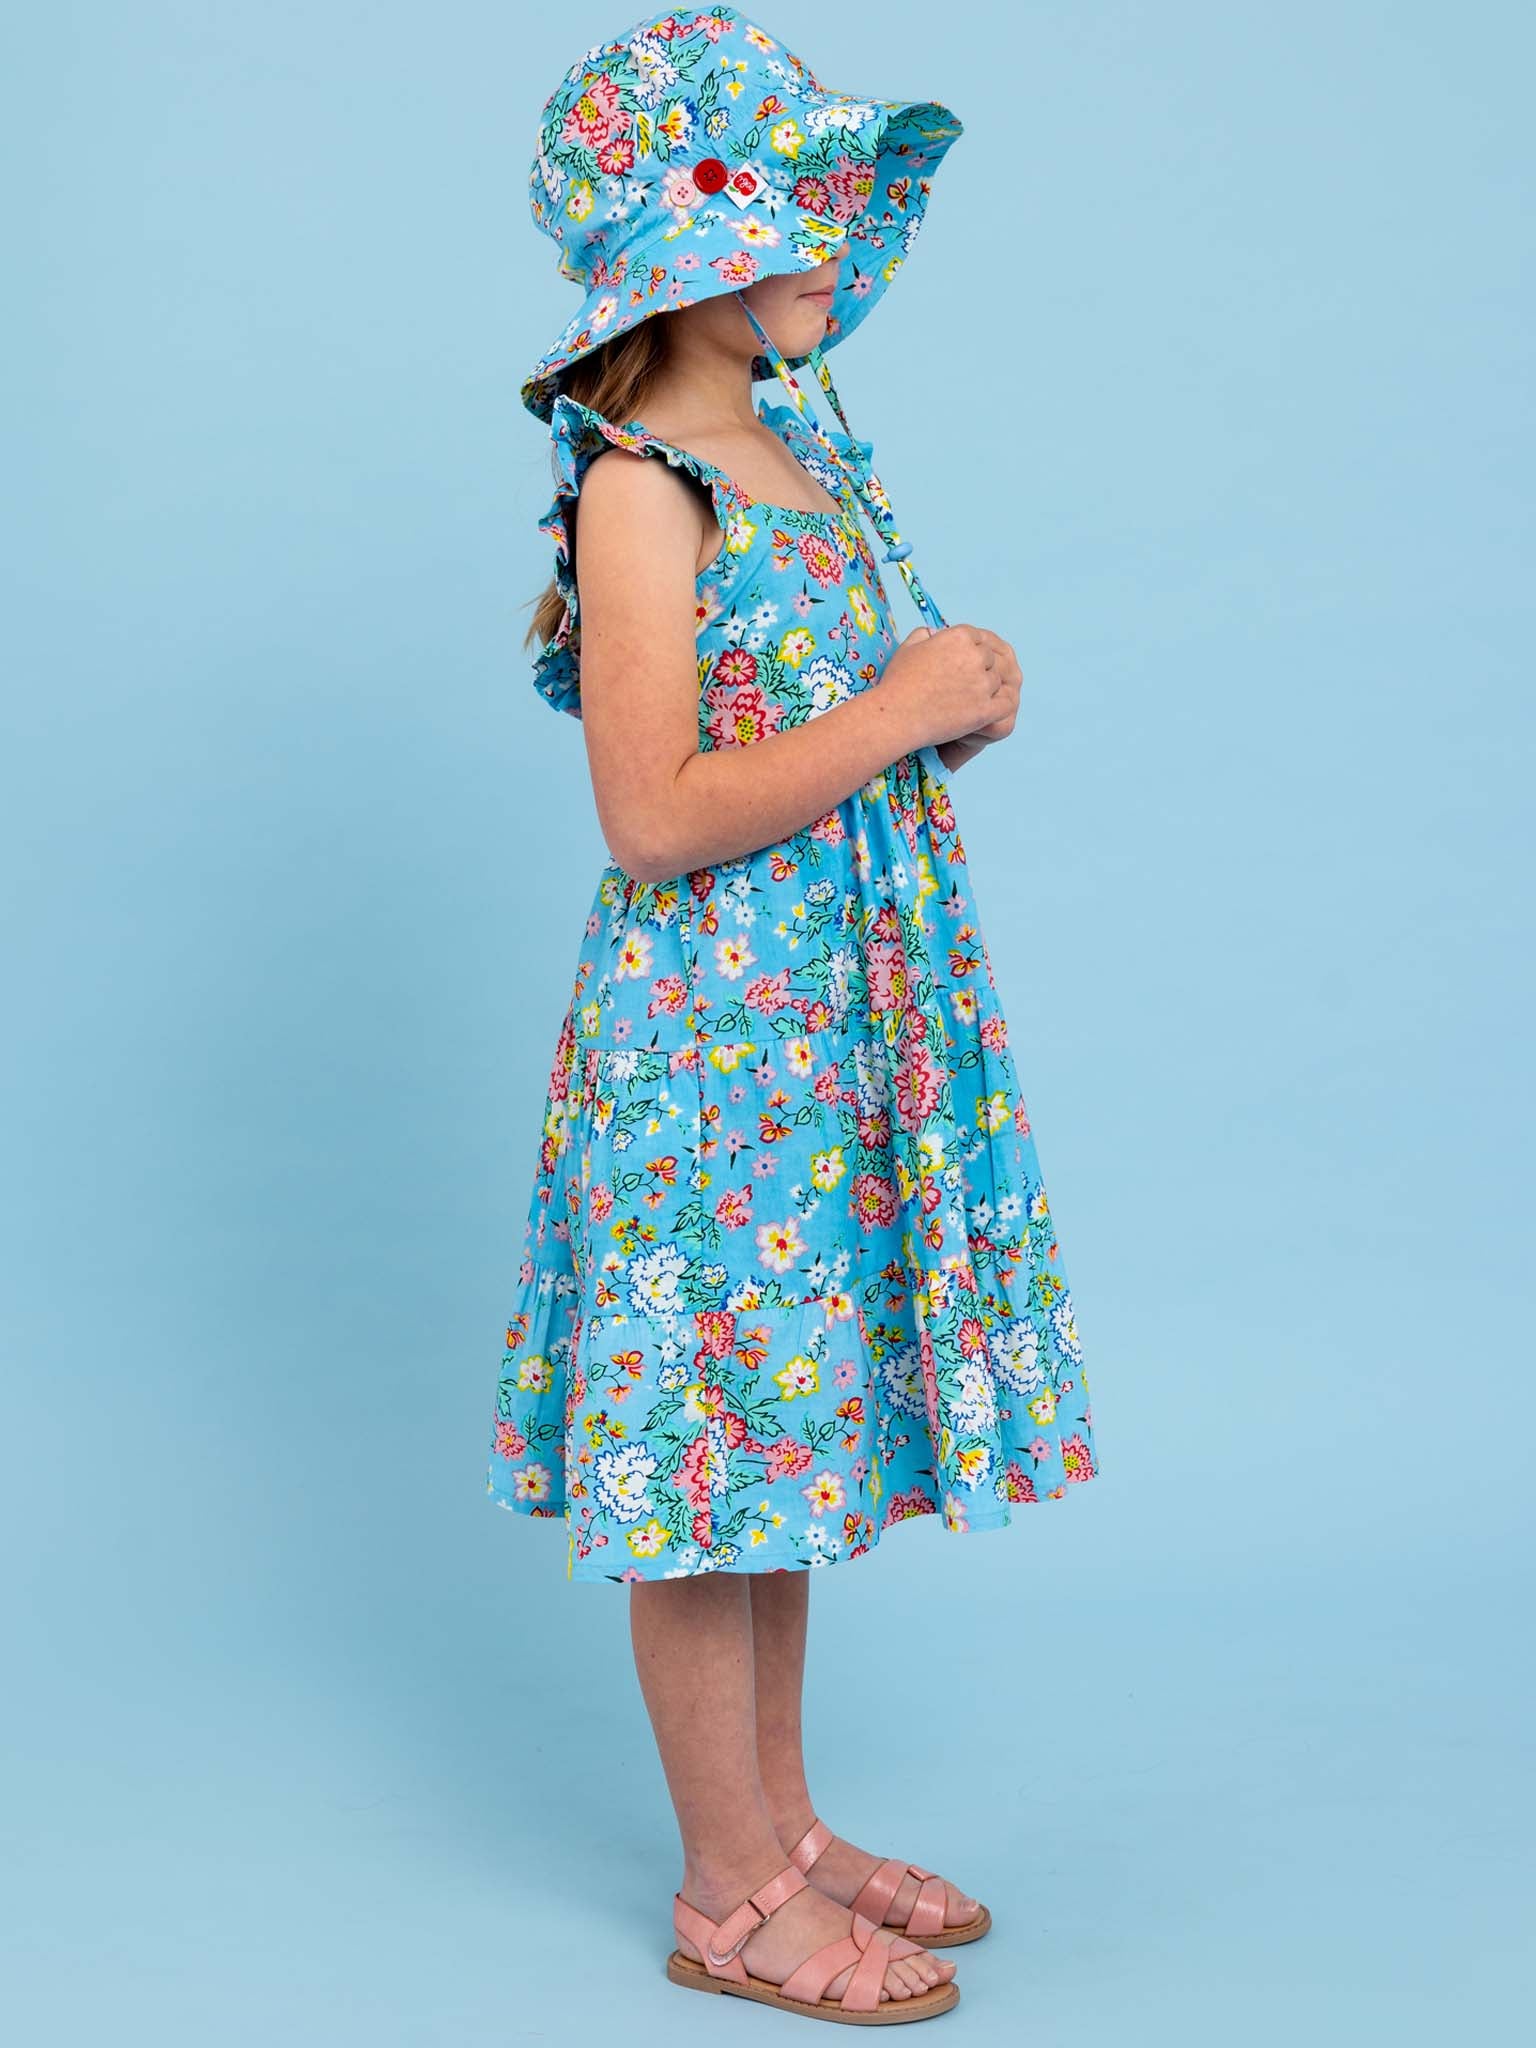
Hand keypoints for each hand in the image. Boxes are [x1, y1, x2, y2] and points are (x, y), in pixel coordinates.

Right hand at [879, 624, 1021, 753]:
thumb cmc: (898, 682)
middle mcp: (974, 656)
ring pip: (997, 682)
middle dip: (978, 670)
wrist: (896, 716)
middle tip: (962, 685)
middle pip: (989, 659)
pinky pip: (1004, 704)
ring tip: (964, 700)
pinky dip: (997, 707)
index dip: (969, 653)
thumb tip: (934, 632)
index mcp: (959, 637)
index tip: (961, 666)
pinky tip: (985, 711)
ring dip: (985, 690)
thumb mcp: (908, 647)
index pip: (978, 639)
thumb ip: (925, 634)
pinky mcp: (984, 709)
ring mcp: (982, 683)